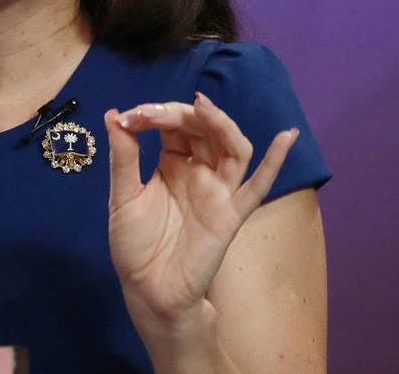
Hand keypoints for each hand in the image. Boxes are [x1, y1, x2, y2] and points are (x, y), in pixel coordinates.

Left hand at [104, 91, 297, 334]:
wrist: (148, 291)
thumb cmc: (136, 246)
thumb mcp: (123, 196)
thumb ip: (123, 157)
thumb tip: (112, 114)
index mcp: (173, 163)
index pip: (175, 125)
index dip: (155, 114)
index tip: (128, 117)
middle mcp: (199, 171)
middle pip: (203, 129)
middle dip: (180, 113)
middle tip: (152, 112)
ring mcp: (218, 191)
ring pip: (232, 148)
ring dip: (221, 124)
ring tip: (203, 106)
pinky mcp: (231, 214)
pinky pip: (258, 186)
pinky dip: (275, 161)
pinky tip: (286, 137)